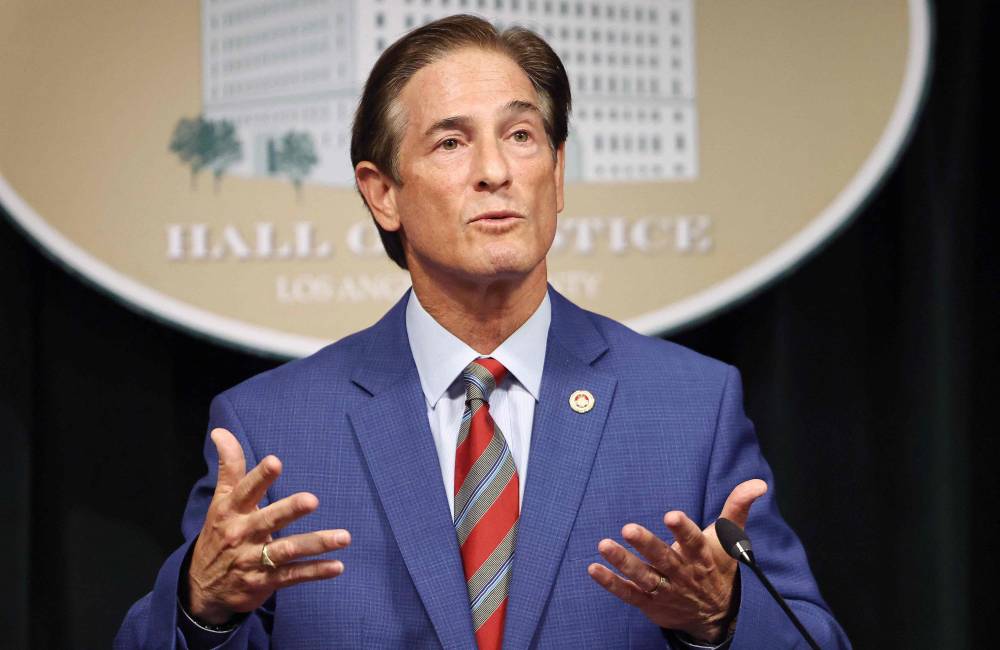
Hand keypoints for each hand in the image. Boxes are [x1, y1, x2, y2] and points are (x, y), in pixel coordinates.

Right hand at [186, 428, 351, 623]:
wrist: (201, 589)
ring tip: (344, 537)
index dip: (260, 477)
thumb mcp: (220, 499)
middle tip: (312, 499)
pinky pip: (293, 576)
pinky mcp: (264, 582)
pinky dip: (315, 571)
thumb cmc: (219, 534)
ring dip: (316, 543)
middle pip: (268, 520)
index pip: (246, 491)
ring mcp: (253, 560)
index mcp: (232, 511)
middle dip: (289, 510)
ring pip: (287, 550)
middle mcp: (242, 534)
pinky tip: (337, 566)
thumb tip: (220, 430)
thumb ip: (229, 466)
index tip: (275, 462)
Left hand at [587, 479, 767, 642]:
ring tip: (605, 545)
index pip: (694, 541)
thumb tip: (758, 483)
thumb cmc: (718, 567)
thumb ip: (737, 508)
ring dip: (623, 562)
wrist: (716, 616)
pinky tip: (594, 569)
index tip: (671, 515)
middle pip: (664, 559)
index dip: (683, 529)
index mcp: (702, 557)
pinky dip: (611, 583)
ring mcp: (665, 589)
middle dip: (647, 544)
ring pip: (644, 576)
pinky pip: (629, 593)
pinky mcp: (650, 602)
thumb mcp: (730, 540)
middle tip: (628, 529)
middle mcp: (683, 573)